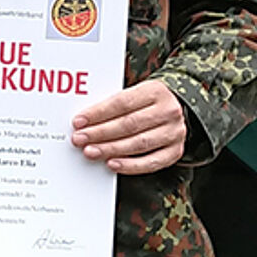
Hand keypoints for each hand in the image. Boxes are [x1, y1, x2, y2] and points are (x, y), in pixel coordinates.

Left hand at [71, 79, 188, 174]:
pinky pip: (151, 162)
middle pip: (129, 124)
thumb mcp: (136, 94)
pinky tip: (112, 164)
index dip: (98, 113)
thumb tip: (85, 122)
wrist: (178, 110)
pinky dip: (130, 165)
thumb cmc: (148, 103)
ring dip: (111, 149)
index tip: (79, 122)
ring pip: (138, 144)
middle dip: (100, 133)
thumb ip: (115, 105)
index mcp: (156, 91)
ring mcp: (174, 132)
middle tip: (80, 139)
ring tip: (91, 152)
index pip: (122, 102)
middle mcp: (168, 111)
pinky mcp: (175, 151)